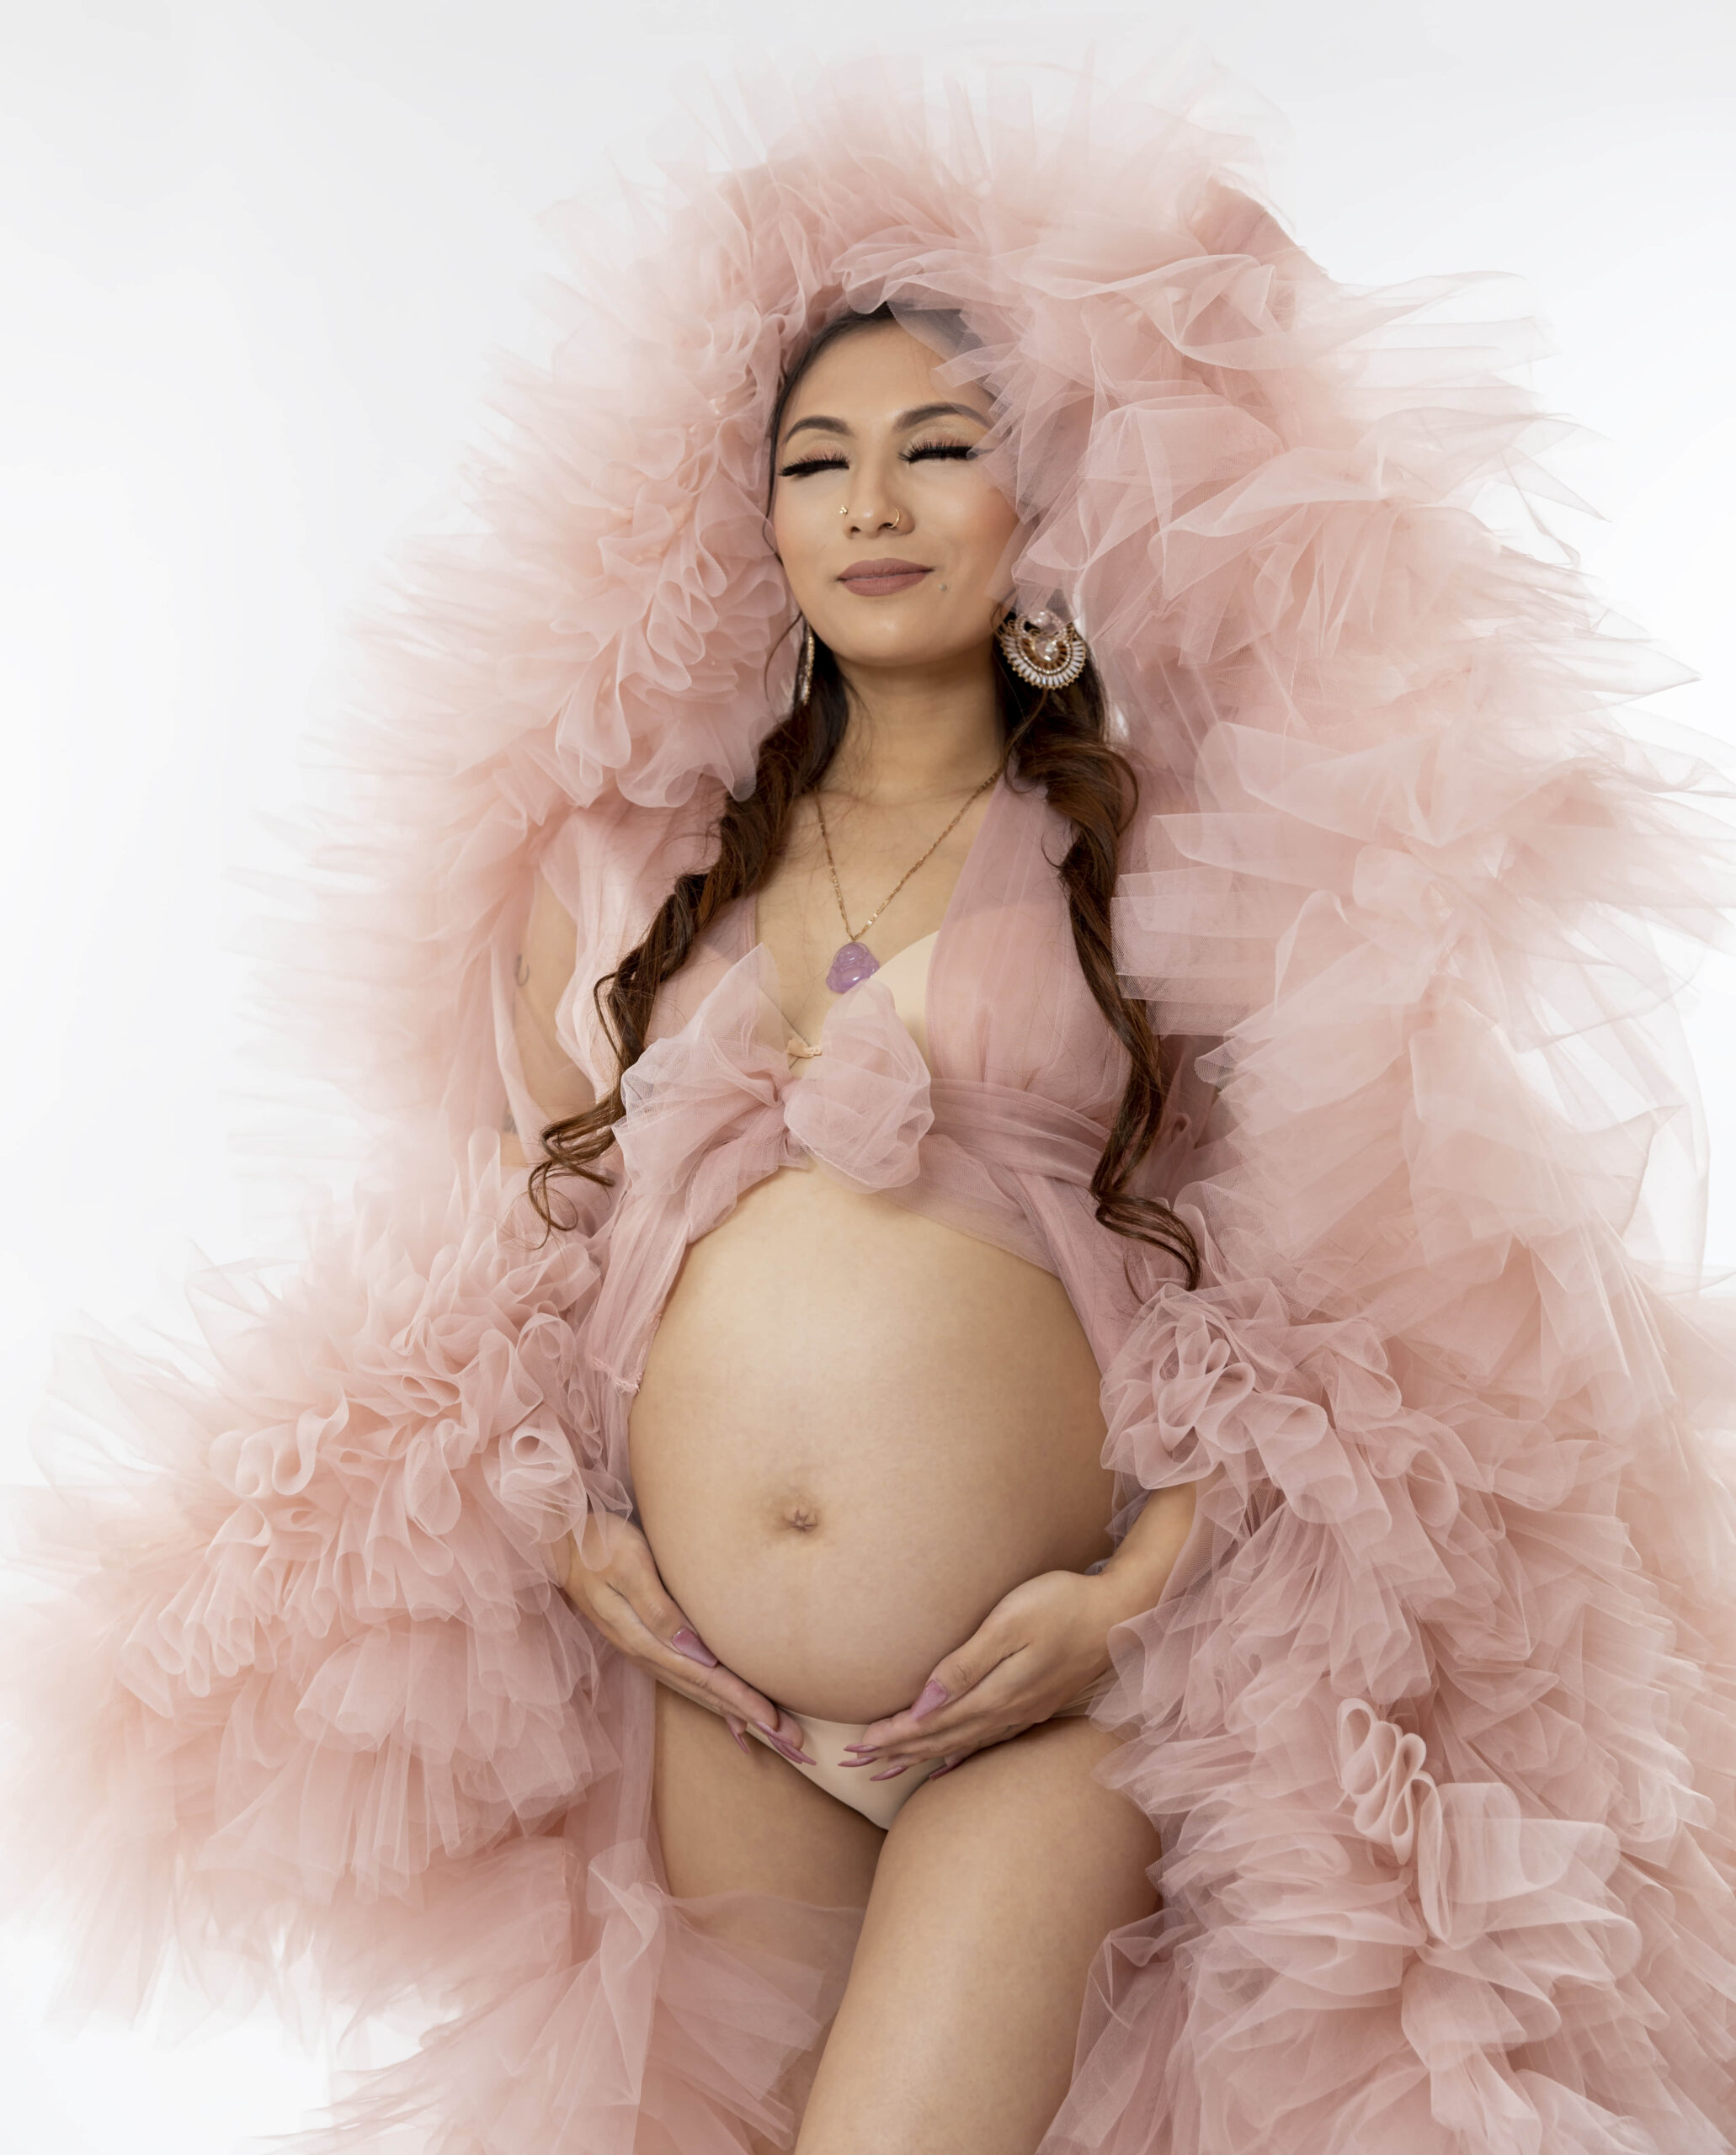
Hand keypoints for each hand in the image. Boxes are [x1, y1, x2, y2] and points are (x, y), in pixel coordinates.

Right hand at [561, 1512, 813, 1765]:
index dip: (739, 1699)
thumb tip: (693, 1650)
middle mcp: (646, 1653)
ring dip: (733, 1711)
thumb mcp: (628, 1566)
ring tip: (770, 1731)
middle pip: (704, 1691)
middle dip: (747, 1716)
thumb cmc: (599, 1545)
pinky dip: (711, 1697)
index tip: (773, 1720)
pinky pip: (686, 1678)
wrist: (561, 1544)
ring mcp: (644, 1651)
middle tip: (791, 1740)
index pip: (703, 1676)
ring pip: (696, 1689)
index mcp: (645, 1639)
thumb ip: (658, 1608)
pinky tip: (727, 1709)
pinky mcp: (646, 1643)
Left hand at [839, 1569, 1121, 1784]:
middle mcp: (1007, 1711)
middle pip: (943, 1740)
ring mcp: (1025, 1711)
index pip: (932, 1723)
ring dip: (924, 1757)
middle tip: (859, 1764)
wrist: (1121, 1611)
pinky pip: (988, 1740)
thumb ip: (965, 1665)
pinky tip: (951, 1762)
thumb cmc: (1062, 1604)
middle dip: (899, 1752)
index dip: (894, 1735)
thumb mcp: (1010, 1624)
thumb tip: (924, 1706)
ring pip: (962, 1744)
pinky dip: (961, 1754)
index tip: (859, 1745)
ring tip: (891, 1770)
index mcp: (995, 1693)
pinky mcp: (1037, 1704)